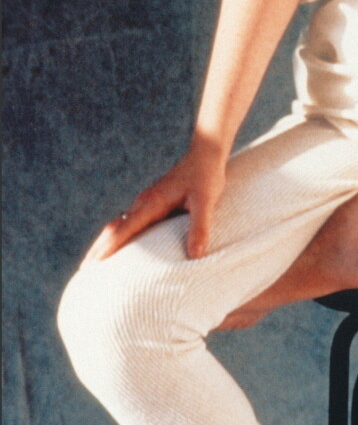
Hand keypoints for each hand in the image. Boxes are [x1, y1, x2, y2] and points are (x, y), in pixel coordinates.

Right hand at [82, 136, 227, 264]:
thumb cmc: (206, 176)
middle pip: (114, 228)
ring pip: (119, 223)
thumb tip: (196, 255)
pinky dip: (118, 233)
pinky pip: (129, 220)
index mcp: (152, 202)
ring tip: (94, 262)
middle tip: (84, 271)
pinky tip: (118, 244)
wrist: (205, 153)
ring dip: (105, 241)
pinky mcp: (151, 200)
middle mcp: (143, 201)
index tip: (94, 263)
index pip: (125, 228)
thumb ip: (200, 227)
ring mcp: (145, 200)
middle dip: (99, 248)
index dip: (109, 246)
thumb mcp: (206, 201)